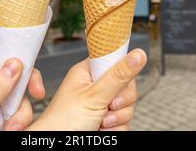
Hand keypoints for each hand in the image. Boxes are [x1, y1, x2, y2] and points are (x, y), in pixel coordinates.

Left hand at [0, 48, 44, 130]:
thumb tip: (14, 64)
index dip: (11, 58)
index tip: (29, 68)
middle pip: (7, 79)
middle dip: (21, 90)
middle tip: (37, 95)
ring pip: (12, 101)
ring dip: (19, 113)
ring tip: (11, 129)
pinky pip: (10, 118)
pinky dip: (16, 124)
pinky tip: (11, 131)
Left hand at [29, 49, 145, 130]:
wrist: (56, 144)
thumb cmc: (64, 120)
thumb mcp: (95, 95)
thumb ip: (119, 75)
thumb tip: (139, 53)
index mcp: (88, 72)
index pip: (115, 60)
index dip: (122, 71)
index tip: (119, 83)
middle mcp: (95, 86)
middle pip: (126, 86)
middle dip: (122, 101)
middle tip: (109, 106)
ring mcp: (101, 103)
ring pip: (127, 106)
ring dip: (118, 118)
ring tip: (101, 122)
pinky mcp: (106, 120)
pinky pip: (124, 121)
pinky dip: (116, 128)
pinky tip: (102, 129)